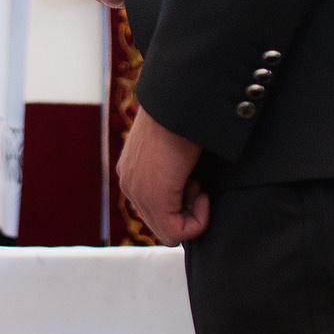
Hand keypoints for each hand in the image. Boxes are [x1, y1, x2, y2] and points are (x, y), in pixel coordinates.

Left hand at [118, 110, 208, 244]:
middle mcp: (129, 183)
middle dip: (187, 208)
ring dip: (192, 211)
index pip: (156, 207)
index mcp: (132, 169)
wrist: (182, 100)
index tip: (194, 176)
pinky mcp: (154, 199)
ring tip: (197, 181)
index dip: (183, 200)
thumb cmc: (186, 114)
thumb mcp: (174, 145)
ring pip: (169, 230)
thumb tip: (191, 184)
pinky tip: (203, 194)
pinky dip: (197, 220)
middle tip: (197, 180)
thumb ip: (173, 169)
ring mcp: (138, 193)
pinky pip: (175, 233)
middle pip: (161, 221)